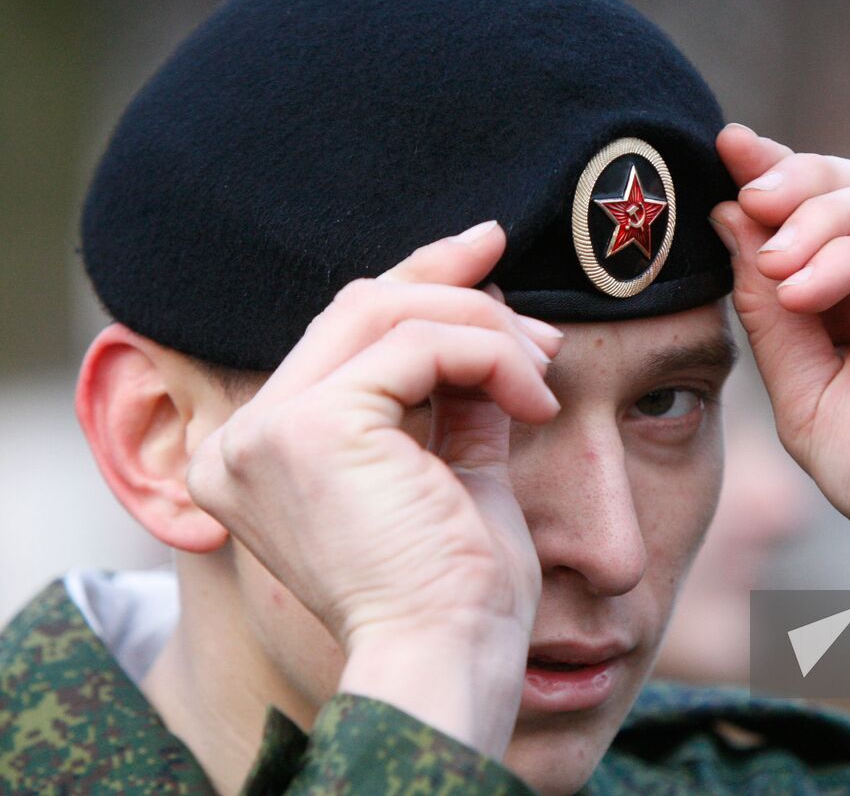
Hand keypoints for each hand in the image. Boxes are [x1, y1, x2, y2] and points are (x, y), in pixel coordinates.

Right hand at [185, 222, 561, 755]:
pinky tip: (535, 401)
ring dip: (486, 329)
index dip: (417, 281)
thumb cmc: (456, 589)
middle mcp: (242, 440)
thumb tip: (488, 312)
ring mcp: (267, 432)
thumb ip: (454, 395)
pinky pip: (420, 345)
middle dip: (458, 291)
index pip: (340, 335)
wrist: (450, 658)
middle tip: (540, 323)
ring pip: (390, 312)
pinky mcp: (310, 427)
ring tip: (545, 374)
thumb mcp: (452, 468)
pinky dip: (491, 356)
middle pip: (359, 309)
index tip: (489, 254)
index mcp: (261, 456)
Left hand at [711, 127, 849, 751]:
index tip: (720, 154)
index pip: (812, 220)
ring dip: (819, 217)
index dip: (768, 182)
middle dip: (792, 179)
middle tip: (743, 188)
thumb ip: (771, 313)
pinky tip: (806, 285)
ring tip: (774, 257)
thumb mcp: (806, 397)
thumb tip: (730, 218)